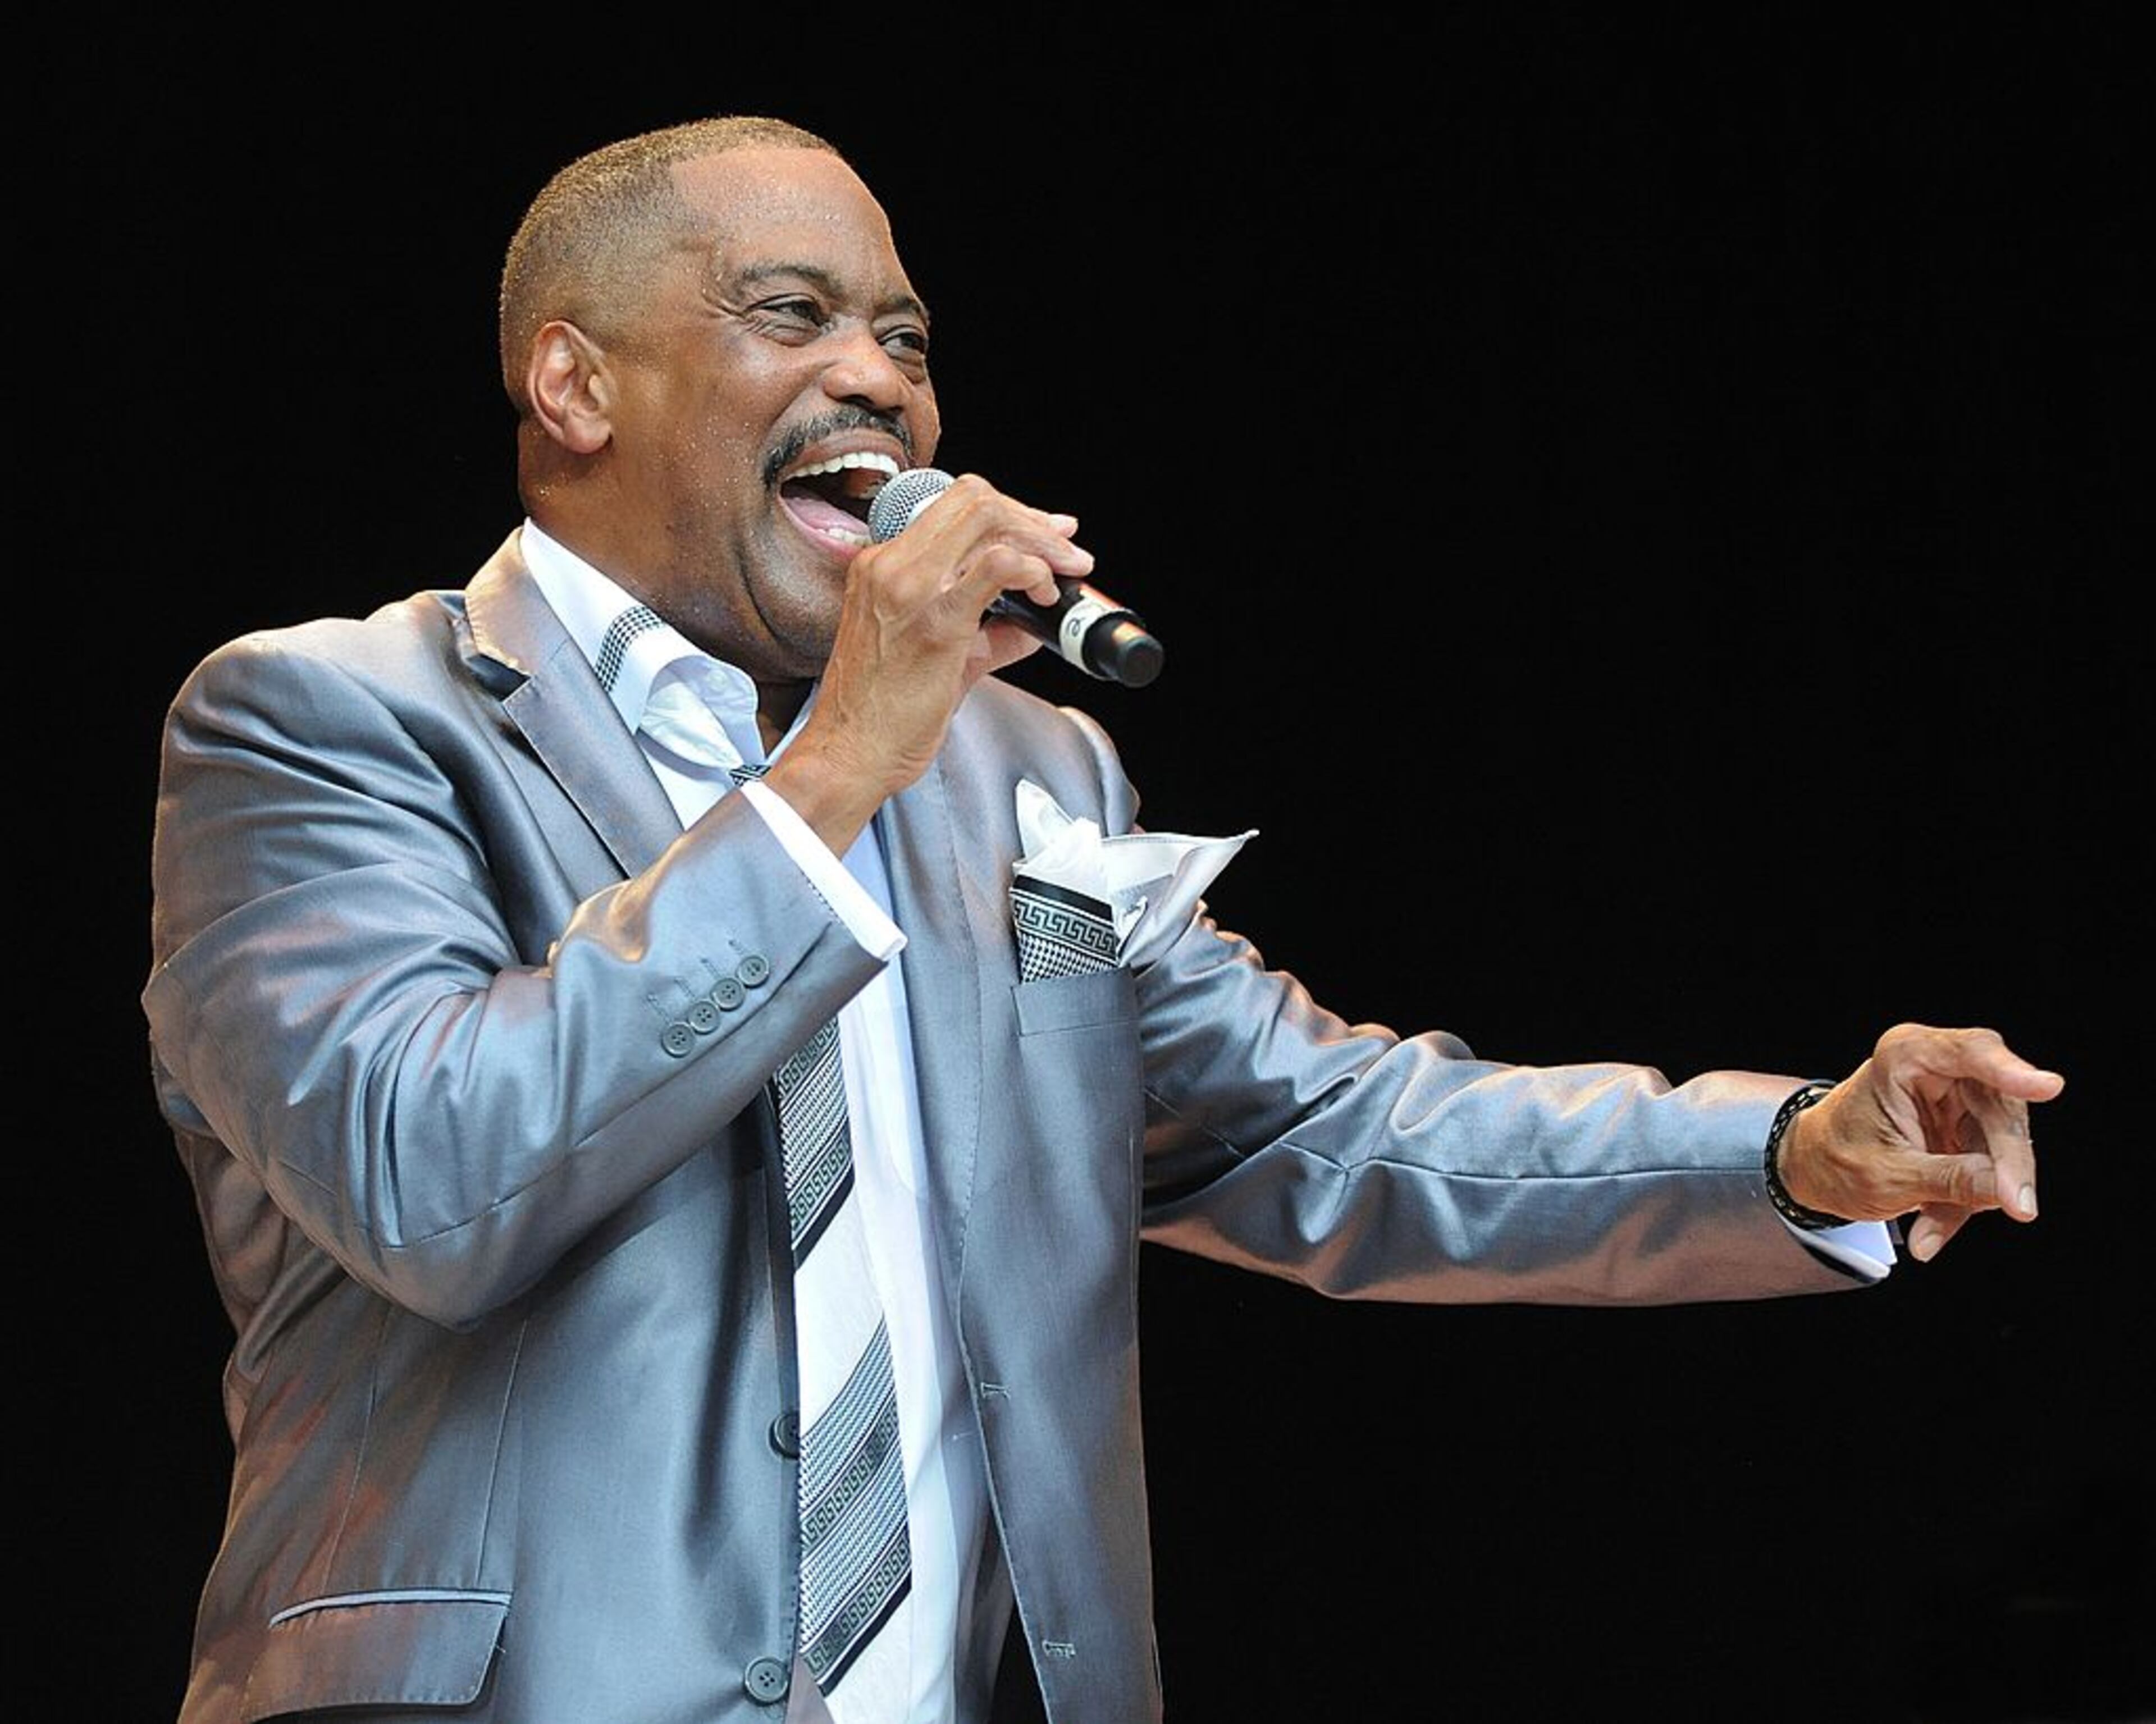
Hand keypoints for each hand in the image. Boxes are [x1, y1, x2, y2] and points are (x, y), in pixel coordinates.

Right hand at [768, 474, 1086, 849]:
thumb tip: (1032, 624)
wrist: (848, 754)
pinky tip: (1043, 596)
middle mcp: (891, 565)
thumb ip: (988, 633)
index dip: (1009, 511)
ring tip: (1064, 572)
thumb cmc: (878, 715)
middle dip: (1033, 518)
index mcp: (883, 566)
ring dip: (1040, 540)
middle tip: (1066, 549)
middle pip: (975, 498)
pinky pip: (998, 565)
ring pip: (988, 518)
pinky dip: (1033, 570)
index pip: (953, 506)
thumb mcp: (937, 658)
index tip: (1043, 532)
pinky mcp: (936, 621)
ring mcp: (910, 587)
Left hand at [1777, 1024, 2063, 1261]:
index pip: (1970, 1053)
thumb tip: (2008, 1191)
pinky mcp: (1968, 1128)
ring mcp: (1957, 1098)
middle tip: (2018, 1207)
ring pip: (2003, 1141)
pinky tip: (1932, 1231)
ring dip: (1982, 1192)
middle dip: (2009, 1162)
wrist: (1815, 1168)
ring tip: (1933, 1230)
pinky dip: (1968, 1201)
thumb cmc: (1836, 1159)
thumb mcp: (1887, 1176)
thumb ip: (1950, 1180)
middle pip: (2001, 1105)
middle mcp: (1938, 1067)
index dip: (2011, 1071)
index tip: (2047, 1087)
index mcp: (1906, 1056)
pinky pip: (1990, 1166)